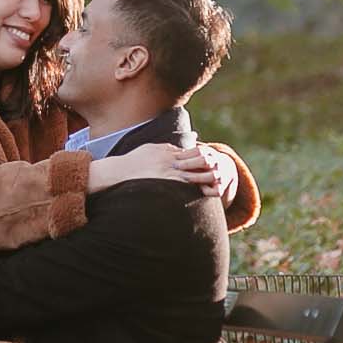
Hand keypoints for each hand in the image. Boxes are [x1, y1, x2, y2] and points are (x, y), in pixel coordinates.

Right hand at [90, 140, 228, 195]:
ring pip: (195, 175)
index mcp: (168, 151)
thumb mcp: (149, 149)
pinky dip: (198, 190)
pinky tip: (206, 195)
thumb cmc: (133, 162)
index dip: (204, 157)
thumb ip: (164, 148)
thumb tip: (172, 148)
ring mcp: (169, 173)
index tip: (213, 161)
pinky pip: (186, 187)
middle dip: (211, 167)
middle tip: (223, 172)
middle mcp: (171, 161)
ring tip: (220, 185)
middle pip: (198, 161)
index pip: (192, 152)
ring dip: (208, 180)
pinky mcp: (166, 184)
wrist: (119, 173)